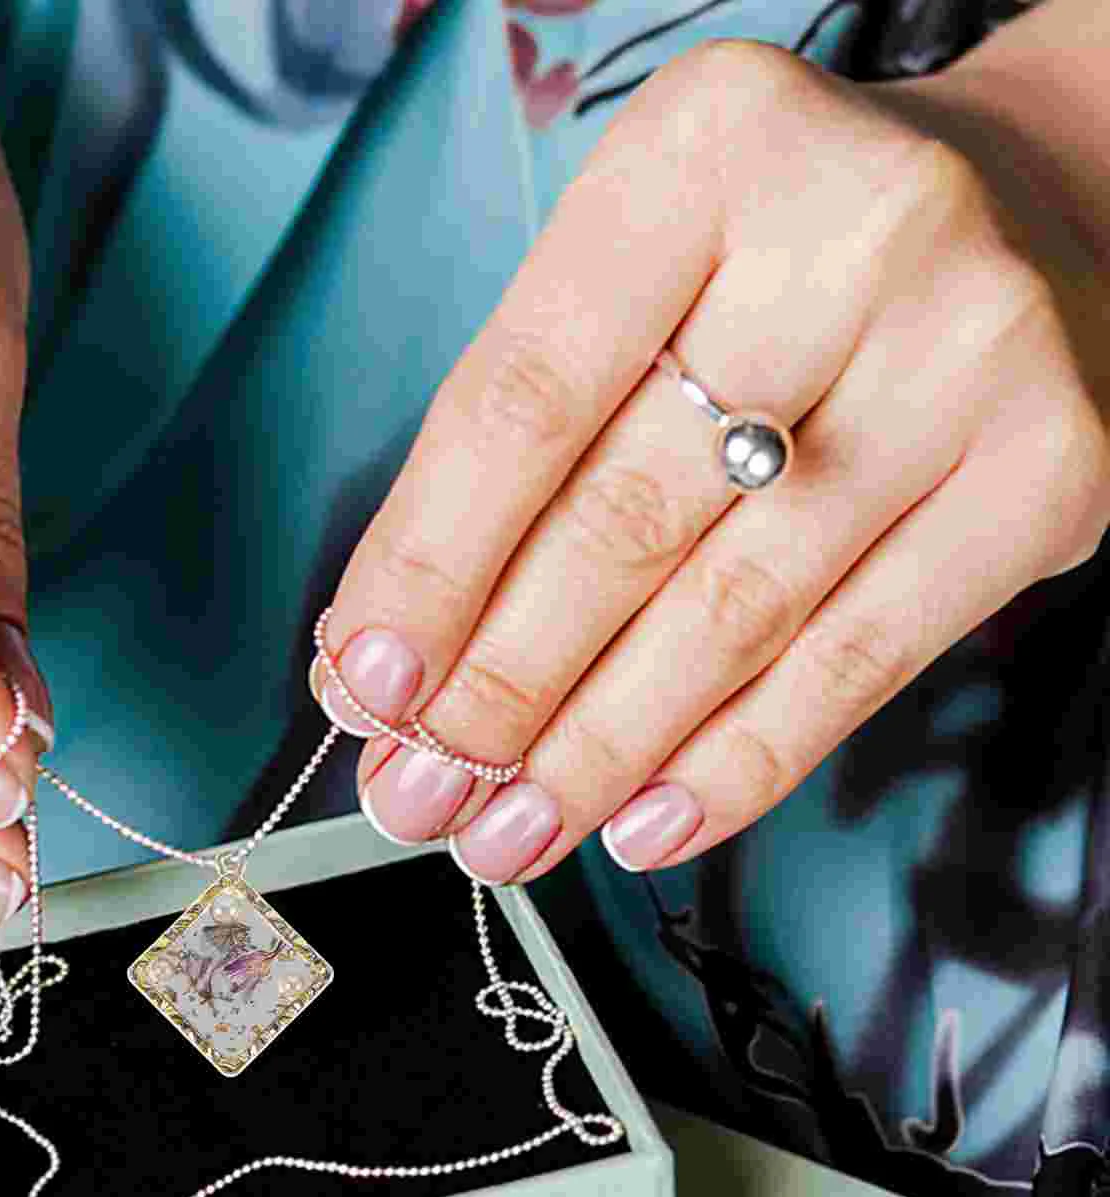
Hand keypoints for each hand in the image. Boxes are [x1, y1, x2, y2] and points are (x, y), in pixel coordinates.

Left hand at [313, 37, 1109, 884]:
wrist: (1032, 214)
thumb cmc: (781, 259)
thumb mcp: (636, 278)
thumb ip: (515, 443)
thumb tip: (388, 652)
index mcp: (706, 154)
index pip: (523, 404)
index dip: (429, 568)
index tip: (365, 685)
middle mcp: (853, 238)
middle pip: (621, 521)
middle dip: (498, 691)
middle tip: (419, 790)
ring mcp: (968, 359)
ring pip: (732, 614)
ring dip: (595, 754)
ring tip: (507, 830)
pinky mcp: (1047, 478)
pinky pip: (857, 663)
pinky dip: (734, 765)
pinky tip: (642, 821)